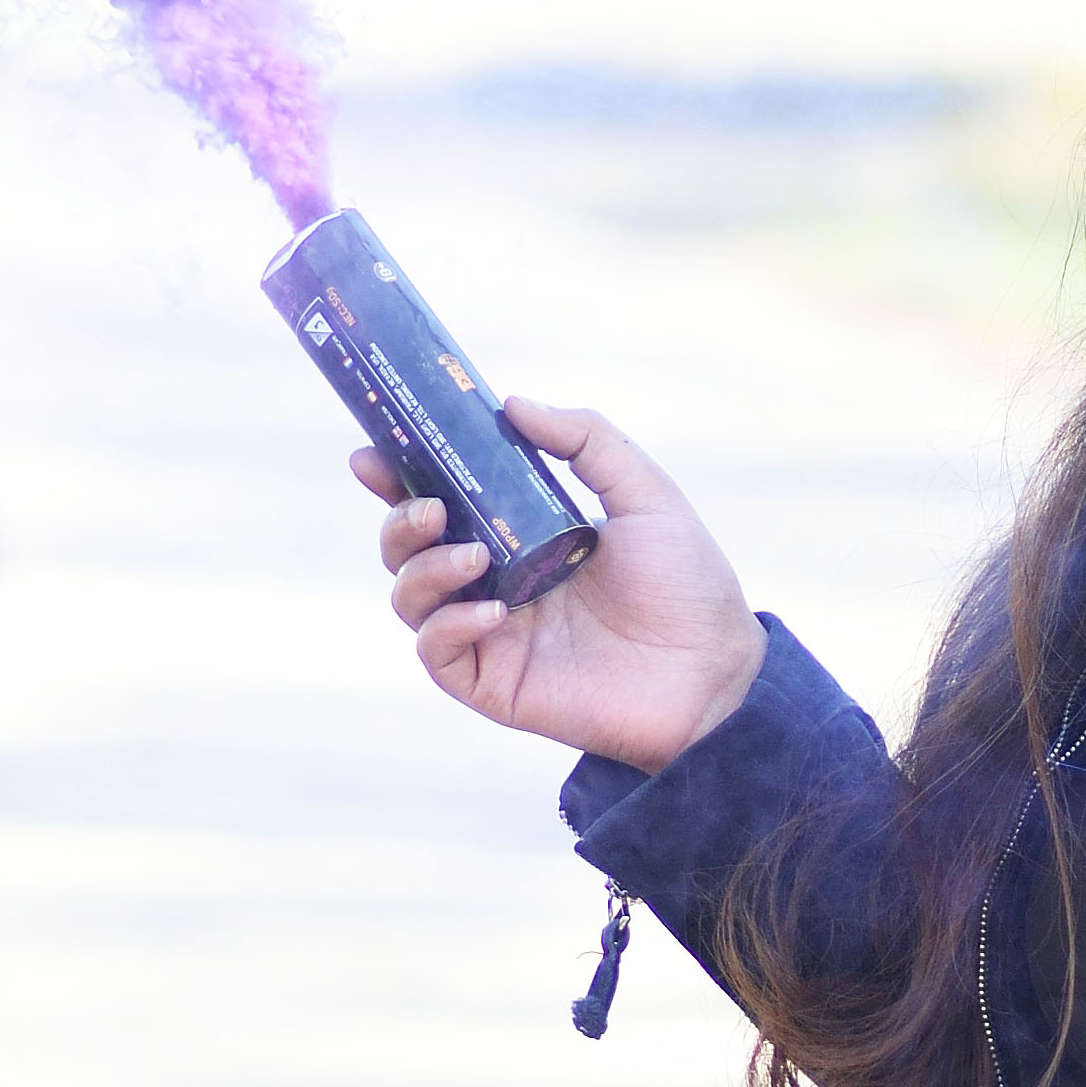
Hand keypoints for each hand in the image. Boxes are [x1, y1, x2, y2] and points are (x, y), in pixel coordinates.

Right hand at [354, 397, 768, 772]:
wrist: (713, 672)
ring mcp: (491, 634)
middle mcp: (495, 581)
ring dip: (423, 569)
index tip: (372, 455)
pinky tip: (493, 610)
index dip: (397, 478)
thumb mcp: (644, 493)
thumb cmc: (686, 584)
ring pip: (410, 598)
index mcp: (520, 534)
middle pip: (407, 549)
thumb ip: (584, 440)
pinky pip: (438, 652)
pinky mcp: (494, 682)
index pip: (441, 501)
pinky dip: (450, 625)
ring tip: (472, 556)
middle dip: (398, 522)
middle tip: (427, 508)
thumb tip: (511, 404)